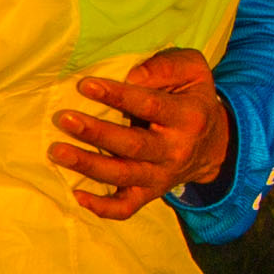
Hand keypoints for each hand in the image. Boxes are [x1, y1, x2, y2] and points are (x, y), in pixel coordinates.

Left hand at [52, 47, 228, 219]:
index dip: (118, 96)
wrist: (215, 145)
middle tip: (64, 119)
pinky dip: (102, 207)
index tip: (86, 85)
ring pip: (123, 176)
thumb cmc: (192, 98)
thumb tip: (133, 76)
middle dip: (96, 133)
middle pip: (132, 145)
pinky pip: (126, 207)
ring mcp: (161, 175)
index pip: (150, 106)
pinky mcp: (150, 193)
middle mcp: (175, 150)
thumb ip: (167, 66)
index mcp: (188, 117)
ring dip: (88, 165)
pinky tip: (77, 195)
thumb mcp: (194, 72)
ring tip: (57, 151)